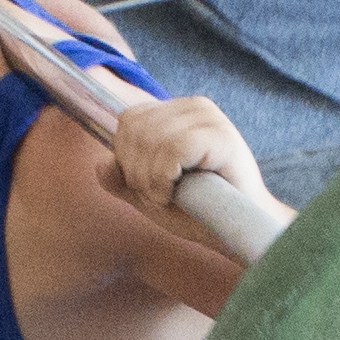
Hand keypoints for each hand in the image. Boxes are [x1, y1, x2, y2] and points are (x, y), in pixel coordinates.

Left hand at [100, 92, 292, 258]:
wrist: (238, 232)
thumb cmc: (198, 212)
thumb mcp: (149, 195)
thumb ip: (122, 180)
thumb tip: (101, 165)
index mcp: (177, 112)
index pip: (129, 120)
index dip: (127, 157)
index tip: (149, 185)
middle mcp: (194, 107)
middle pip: (134, 129)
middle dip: (137, 172)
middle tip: (162, 194)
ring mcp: (210, 118)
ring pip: (150, 140)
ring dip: (151, 180)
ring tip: (172, 194)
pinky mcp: (222, 135)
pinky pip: (172, 150)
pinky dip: (165, 179)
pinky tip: (180, 192)